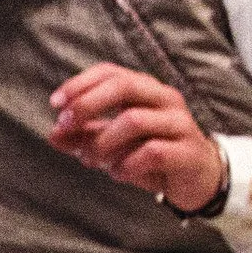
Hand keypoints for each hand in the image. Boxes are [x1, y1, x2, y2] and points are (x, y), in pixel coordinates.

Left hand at [48, 61, 224, 212]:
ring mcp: (179, 123)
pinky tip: (118, 173)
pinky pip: (152, 152)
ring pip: (135, 120)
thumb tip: (52, 135)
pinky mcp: (187, 151)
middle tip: (65, 125)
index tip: (56, 104)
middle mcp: (164, 99)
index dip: (80, 84)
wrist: (198, 180)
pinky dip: (127, 164)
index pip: (111, 72)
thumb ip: (84, 137)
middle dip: (88, 104)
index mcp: (145, 89)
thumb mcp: (114, 144)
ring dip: (103, 141)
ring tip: (91, 160)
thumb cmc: (154, 155)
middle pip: (124, 86)